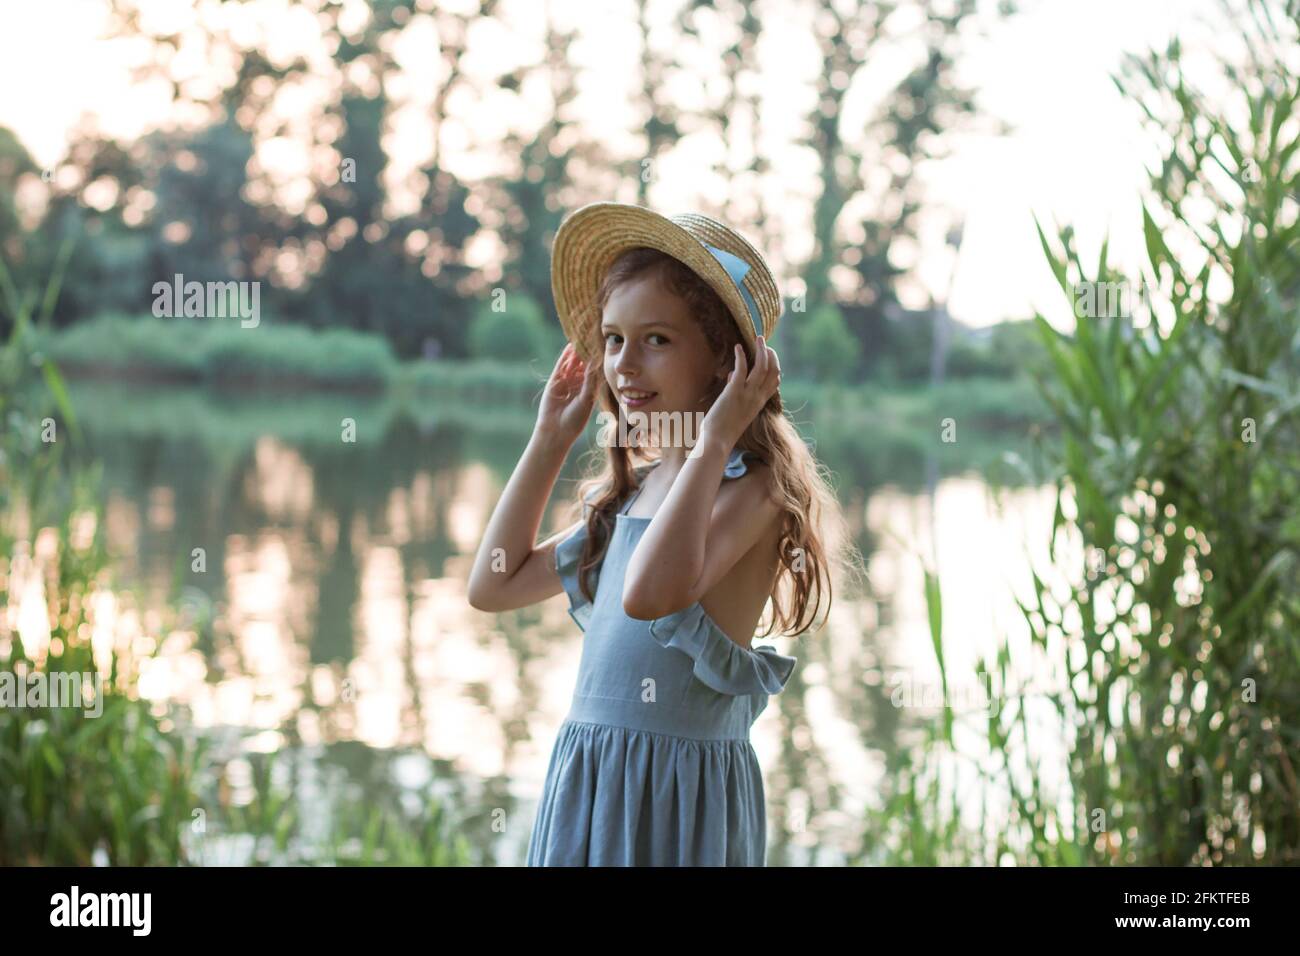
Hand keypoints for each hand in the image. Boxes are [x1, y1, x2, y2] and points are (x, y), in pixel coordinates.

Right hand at [536, 343, 596, 444]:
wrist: (556, 429)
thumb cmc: (575, 419)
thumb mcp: (586, 399)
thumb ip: (590, 382)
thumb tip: (596, 365)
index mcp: (589, 390)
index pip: (594, 372)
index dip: (598, 361)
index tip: (605, 348)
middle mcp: (578, 385)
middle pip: (583, 365)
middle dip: (588, 353)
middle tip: (595, 338)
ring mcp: (566, 382)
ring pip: (572, 364)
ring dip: (577, 352)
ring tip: (583, 338)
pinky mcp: (555, 381)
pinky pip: (561, 366)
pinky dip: (565, 356)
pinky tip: (570, 346)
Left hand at [699, 335, 780, 449]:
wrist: (717, 442)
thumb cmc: (722, 430)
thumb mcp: (734, 409)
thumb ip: (736, 392)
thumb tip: (732, 376)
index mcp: (759, 403)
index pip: (775, 382)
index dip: (775, 367)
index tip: (769, 356)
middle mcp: (757, 398)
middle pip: (773, 371)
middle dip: (771, 355)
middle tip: (764, 344)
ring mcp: (747, 394)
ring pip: (762, 367)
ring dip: (761, 350)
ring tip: (758, 339)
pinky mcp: (734, 392)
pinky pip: (742, 369)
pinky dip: (741, 356)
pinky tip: (737, 347)